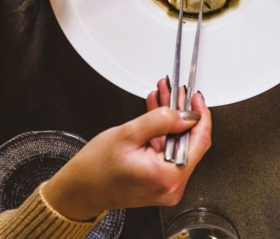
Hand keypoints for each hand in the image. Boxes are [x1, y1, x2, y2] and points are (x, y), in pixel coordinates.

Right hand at [43, 79, 211, 220]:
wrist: (79, 189)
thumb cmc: (96, 168)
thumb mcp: (129, 134)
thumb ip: (160, 120)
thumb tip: (186, 114)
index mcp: (168, 176)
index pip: (199, 141)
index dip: (200, 115)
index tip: (195, 98)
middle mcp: (171, 185)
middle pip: (188, 140)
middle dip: (180, 111)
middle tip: (176, 91)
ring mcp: (165, 185)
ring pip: (176, 143)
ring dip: (170, 118)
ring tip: (164, 95)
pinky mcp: (158, 181)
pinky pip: (166, 150)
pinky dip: (162, 131)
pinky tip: (157, 111)